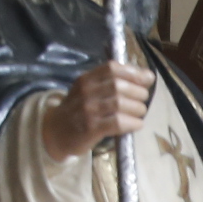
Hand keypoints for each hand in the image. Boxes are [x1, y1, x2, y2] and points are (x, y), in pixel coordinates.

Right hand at [38, 62, 155, 159]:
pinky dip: (132, 123)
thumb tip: (148, 76)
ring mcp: (87, 110)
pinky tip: (137, 124)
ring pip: (120, 104)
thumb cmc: (78, 110)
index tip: (148, 79)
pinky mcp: (91, 128)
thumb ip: (113, 82)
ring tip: (140, 113)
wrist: (55, 133)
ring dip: (137, 109)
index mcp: (86, 79)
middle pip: (119, 86)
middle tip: (143, 100)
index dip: (134, 72)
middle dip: (138, 93)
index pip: (112, 68)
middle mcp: (86, 92)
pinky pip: (117, 122)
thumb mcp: (88, 90)